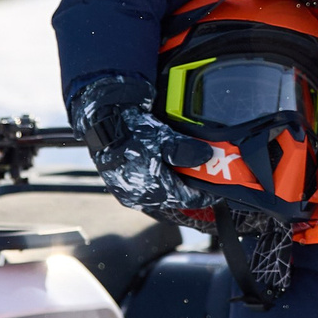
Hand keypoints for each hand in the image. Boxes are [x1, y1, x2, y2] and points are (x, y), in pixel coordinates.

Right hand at [66, 73, 211, 214]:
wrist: (101, 118)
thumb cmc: (129, 130)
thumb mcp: (163, 138)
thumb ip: (186, 151)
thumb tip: (206, 157)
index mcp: (151, 190)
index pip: (187, 199)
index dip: (204, 193)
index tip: (216, 188)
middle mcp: (138, 196)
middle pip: (173, 198)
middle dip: (189, 188)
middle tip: (203, 178)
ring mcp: (128, 191)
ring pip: (159, 195)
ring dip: (173, 184)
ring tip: (185, 173)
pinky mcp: (120, 184)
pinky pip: (146, 189)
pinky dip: (158, 182)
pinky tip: (163, 169)